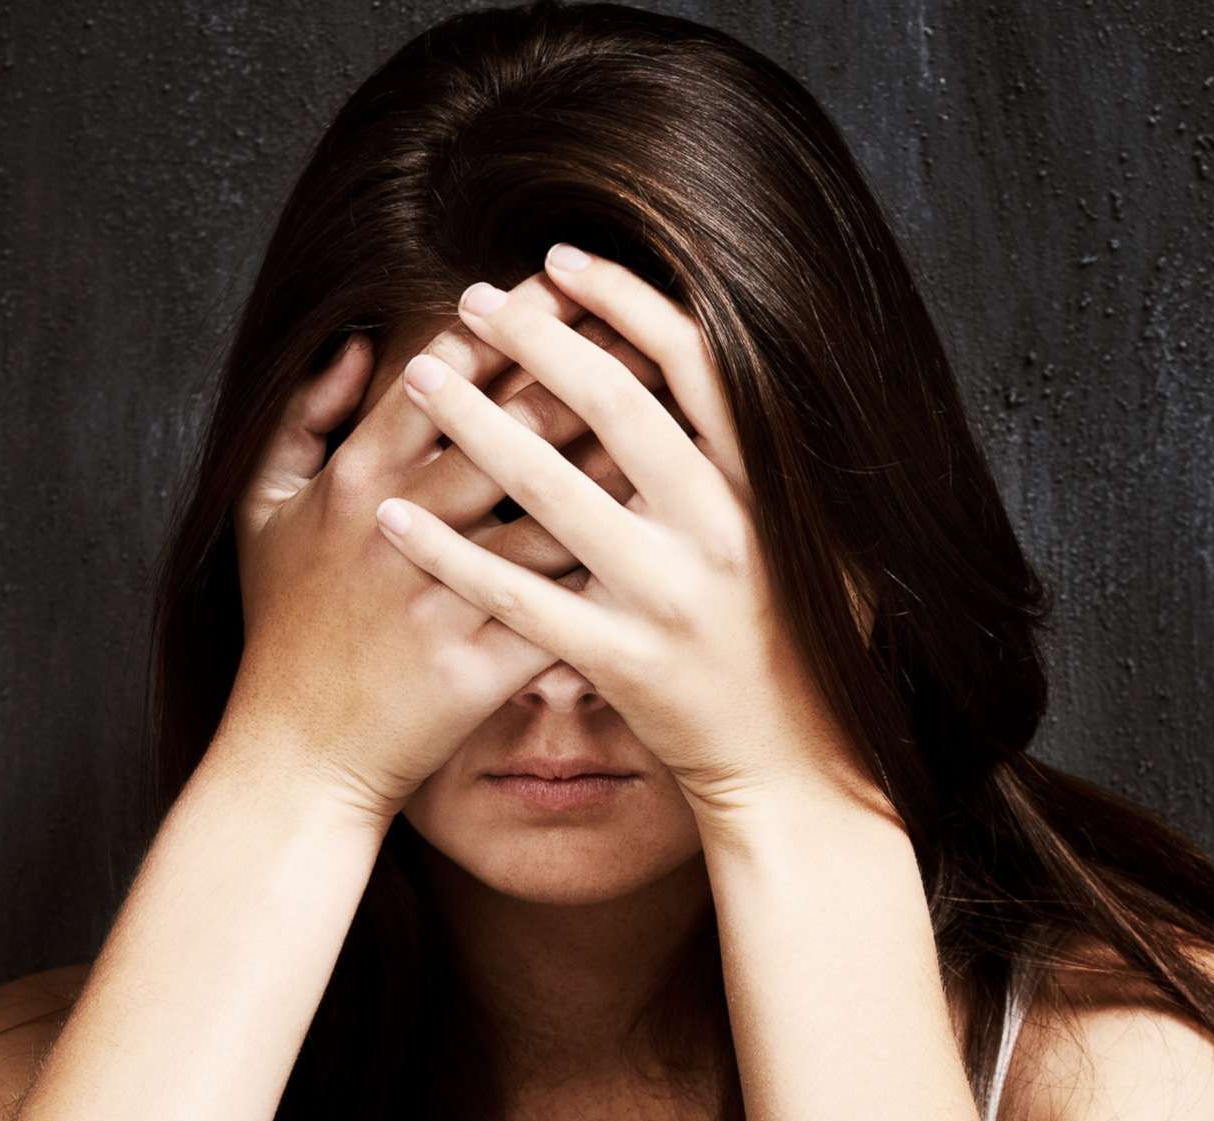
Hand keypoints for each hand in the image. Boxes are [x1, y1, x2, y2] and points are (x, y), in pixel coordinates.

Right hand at [218, 277, 685, 820]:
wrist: (298, 755)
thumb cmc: (285, 629)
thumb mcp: (262, 511)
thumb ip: (303, 419)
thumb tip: (362, 345)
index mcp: (354, 480)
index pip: (447, 380)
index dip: (512, 329)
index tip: (565, 285)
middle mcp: (399, 528)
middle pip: (511, 432)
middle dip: (584, 373)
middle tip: (644, 325)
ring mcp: (442, 599)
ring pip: (551, 514)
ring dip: (617, 464)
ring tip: (675, 416)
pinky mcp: (479, 667)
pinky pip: (562, 607)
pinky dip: (614, 567)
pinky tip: (666, 534)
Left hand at [370, 244, 879, 830]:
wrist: (792, 765)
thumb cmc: (802, 648)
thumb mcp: (819, 545)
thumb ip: (771, 468)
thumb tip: (731, 370)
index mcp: (762, 489)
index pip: (693, 365)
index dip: (624, 301)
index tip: (564, 262)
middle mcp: (717, 529)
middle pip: (615, 406)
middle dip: (536, 341)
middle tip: (475, 298)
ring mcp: (666, 595)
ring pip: (552, 490)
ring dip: (476, 424)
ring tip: (420, 376)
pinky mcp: (619, 658)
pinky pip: (513, 596)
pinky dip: (447, 552)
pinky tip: (394, 516)